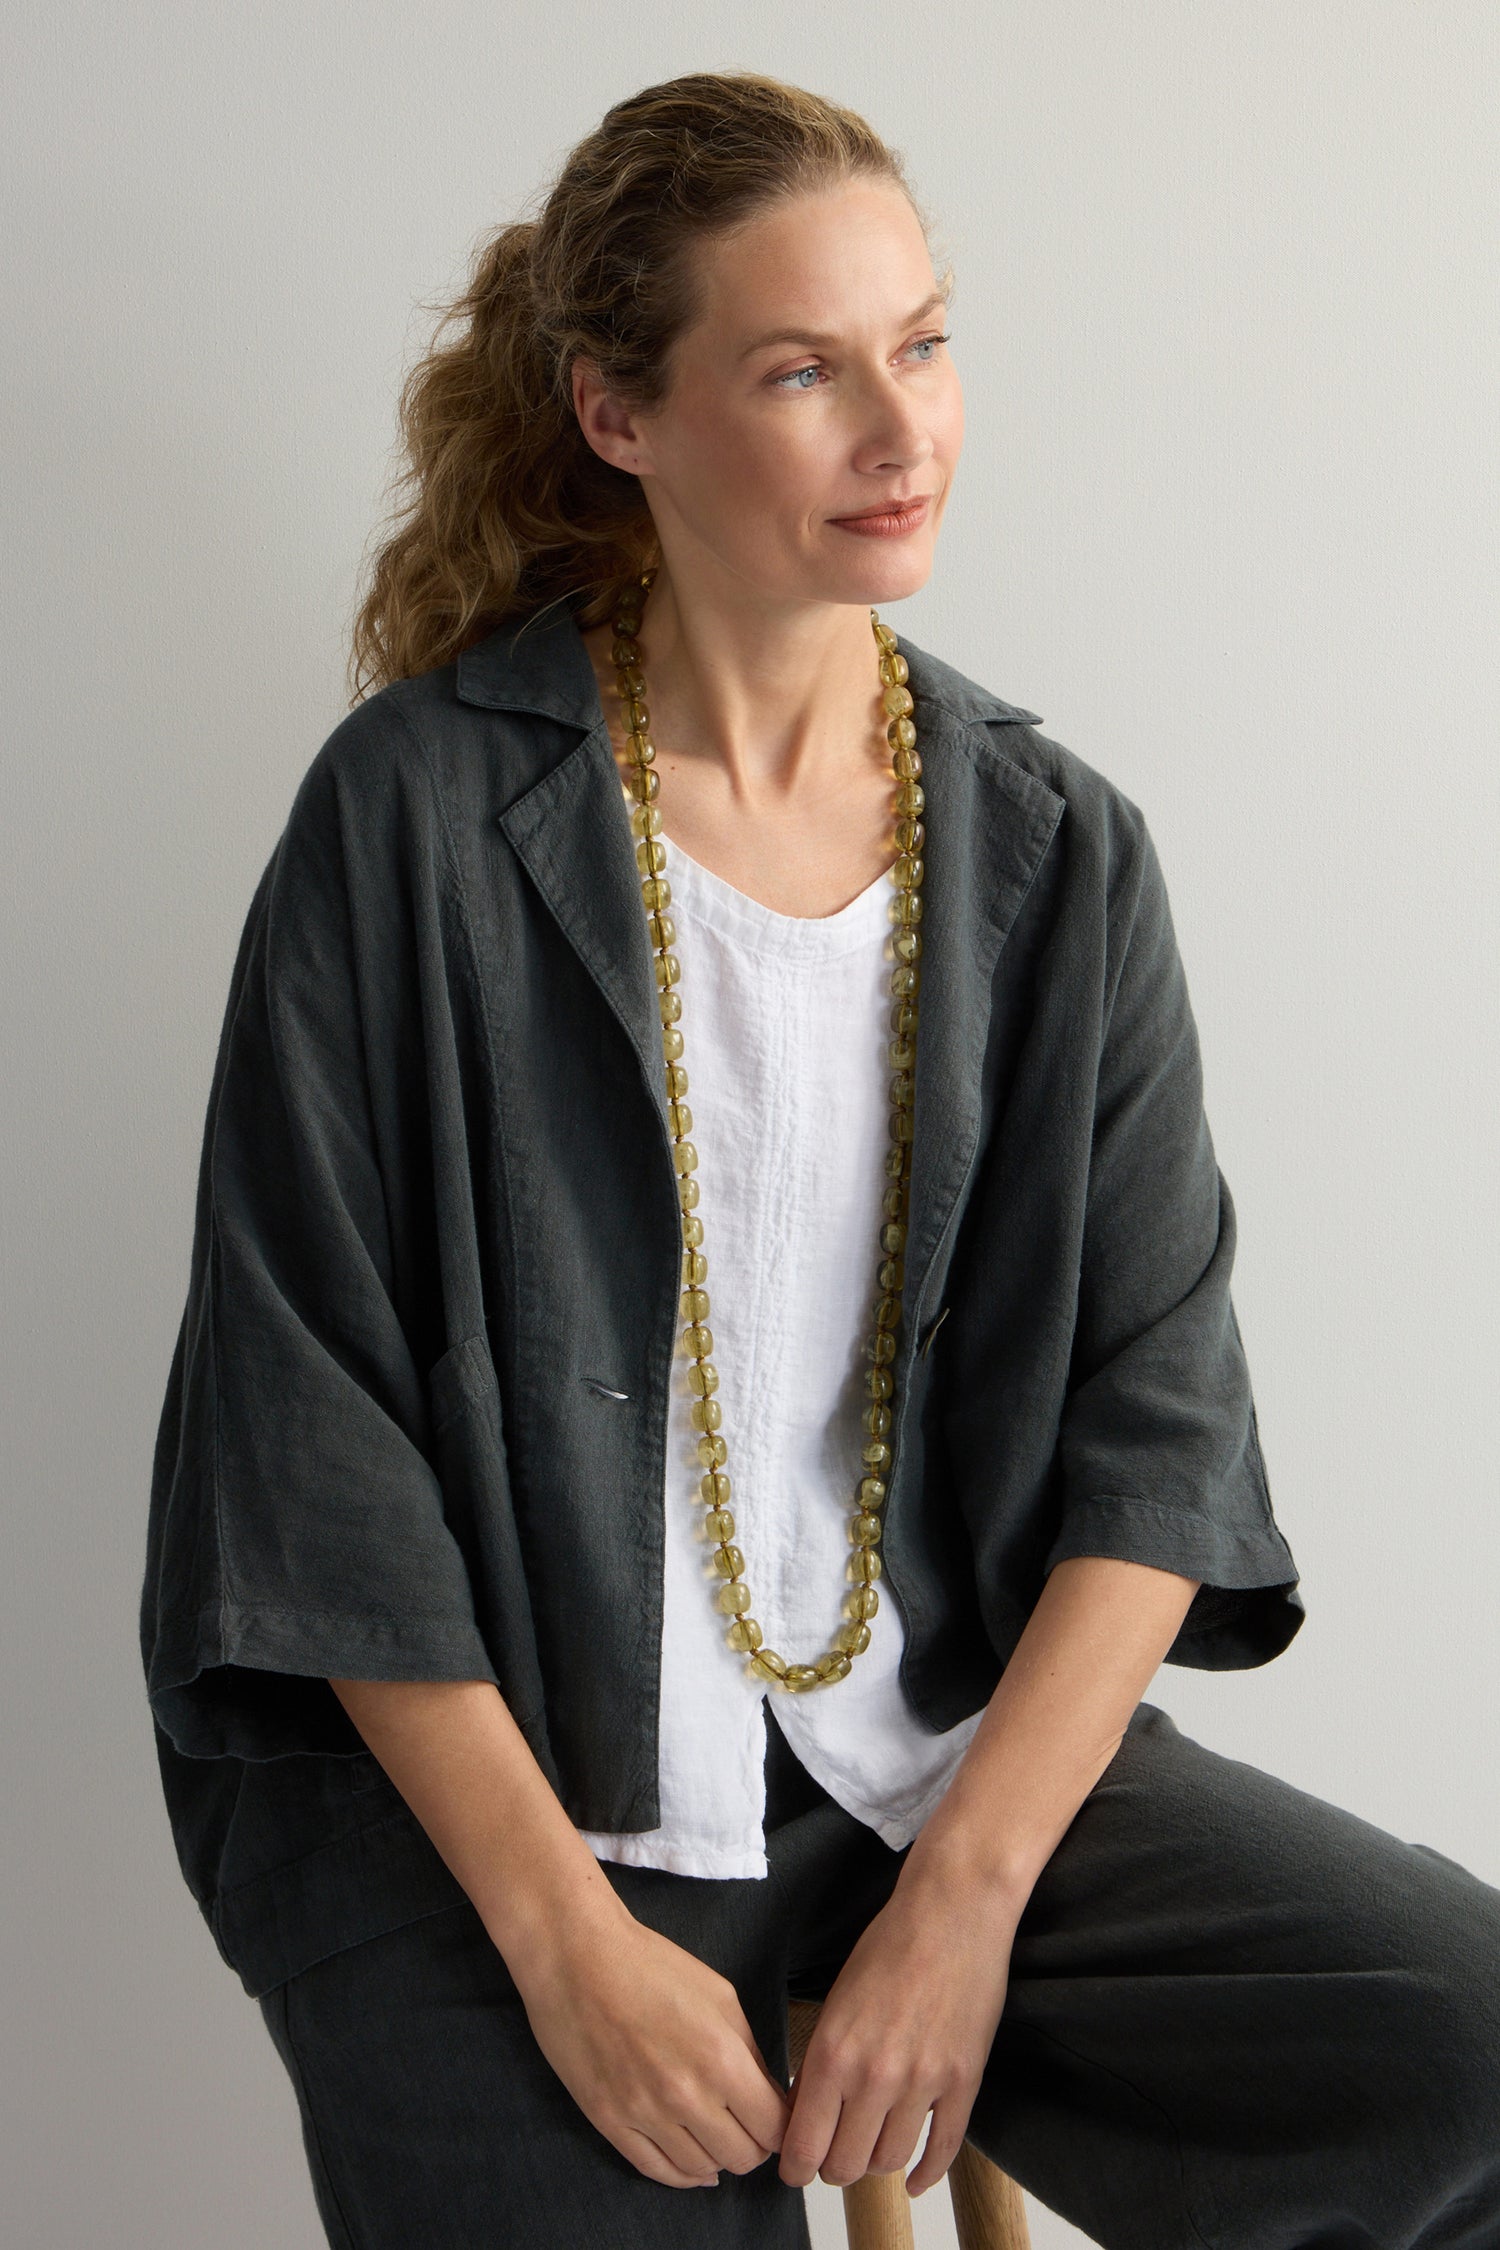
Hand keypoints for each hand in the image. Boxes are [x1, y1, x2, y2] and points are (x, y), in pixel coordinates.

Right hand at [510, 1902, 791, 2189]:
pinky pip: (656, 2170)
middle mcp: (685, 2094)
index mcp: (720, 2057)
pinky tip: (692, 2162)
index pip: (772, 2127)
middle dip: (753, 2145)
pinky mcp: (608, 2121)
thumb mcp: (719, 1995)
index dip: (781, 2127)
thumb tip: (767, 2095)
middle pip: (741, 2158)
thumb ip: (748, 2051)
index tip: (776, 2121)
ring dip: (716, 2158)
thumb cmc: (649, 1965)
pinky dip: (681, 2174)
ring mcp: (643, 2113)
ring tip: (716, 2137)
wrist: (577, 1957)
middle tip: (747, 2128)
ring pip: (700, 2170)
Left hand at [778, 1856, 1019, 2196]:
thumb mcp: (836, 2000)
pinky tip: (913, 2178)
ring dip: (874, 2164)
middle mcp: (875, 2076)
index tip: (794, 2170)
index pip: (804, 2145)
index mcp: (833, 2052)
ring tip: (868, 2149)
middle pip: (845, 2165)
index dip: (795, 2168)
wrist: (952, 1911)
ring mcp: (923, 2083)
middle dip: (832, 2168)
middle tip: (830, 2156)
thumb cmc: (889, 1944)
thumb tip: (805, 2113)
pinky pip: (942, 2150)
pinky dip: (925, 2173)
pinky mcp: (964, 2082)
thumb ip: (821, 2061)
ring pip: (889, 2160)